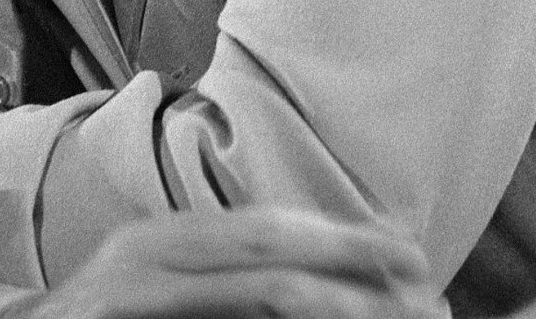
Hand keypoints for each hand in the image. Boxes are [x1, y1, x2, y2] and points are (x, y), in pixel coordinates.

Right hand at [33, 208, 445, 318]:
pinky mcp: (115, 317)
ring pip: (256, 288)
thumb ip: (228, 290)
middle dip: (352, 262)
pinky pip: (217, 316)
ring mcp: (131, 287)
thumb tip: (329, 293)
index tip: (409, 254)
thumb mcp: (165, 295)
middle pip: (272, 245)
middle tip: (419, 281)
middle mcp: (150, 249)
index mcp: (169, 237)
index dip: (345, 236)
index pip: (273, 226)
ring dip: (330, 301)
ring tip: (385, 312)